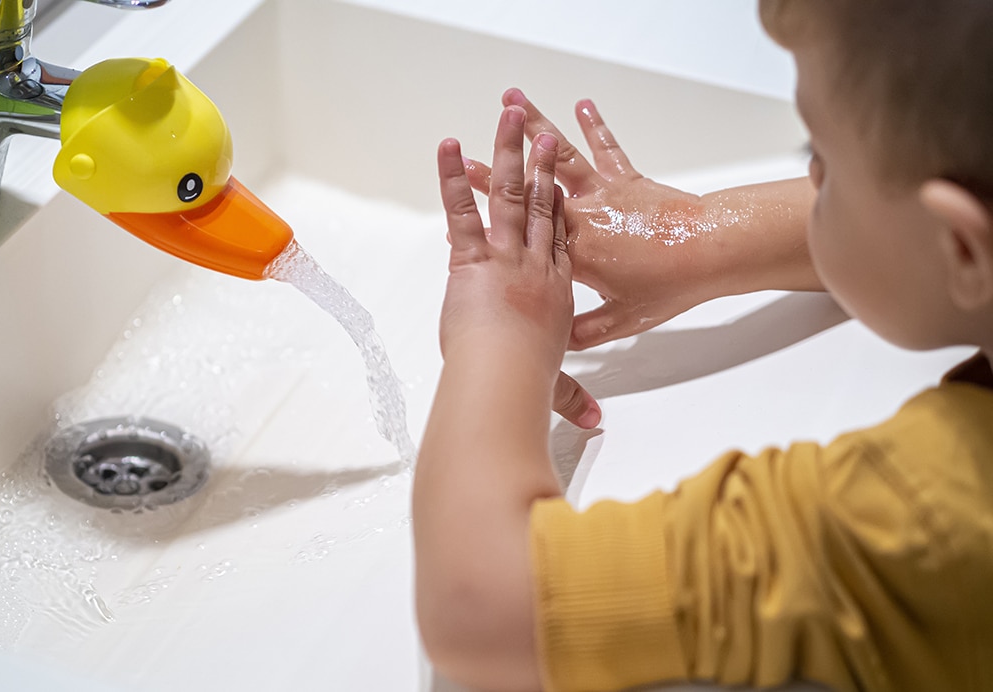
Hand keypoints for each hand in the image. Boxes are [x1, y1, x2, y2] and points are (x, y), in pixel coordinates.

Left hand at [438, 106, 599, 429]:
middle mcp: (537, 262)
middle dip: (541, 164)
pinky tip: (450, 147)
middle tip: (539, 133)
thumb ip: (572, 396)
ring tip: (508, 117)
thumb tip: (594, 423)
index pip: (561, 239)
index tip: (562, 182)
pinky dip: (454, 179)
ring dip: (508, 154)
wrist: (508, 374)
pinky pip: (463, 210)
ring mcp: (507, 254)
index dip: (562, 207)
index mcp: (557, 289)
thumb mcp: (555, 386)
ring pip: (511, 195)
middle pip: (543, 204)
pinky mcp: (474, 255)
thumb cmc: (529, 379)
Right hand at [466, 89, 789, 349]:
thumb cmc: (669, 285)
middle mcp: (581, 217)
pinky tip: (582, 105)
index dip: (491, 222)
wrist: (708, 251)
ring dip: (536, 127)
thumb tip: (559, 344)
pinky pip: (606, 149)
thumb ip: (585, 332)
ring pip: (561, 157)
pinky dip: (594, 126)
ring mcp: (603, 193)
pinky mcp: (627, 180)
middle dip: (497, 172)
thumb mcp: (622, 320)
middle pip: (530, 191)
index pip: (522, 235)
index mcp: (573, 253)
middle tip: (470, 154)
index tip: (465, 213)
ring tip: (513, 101)